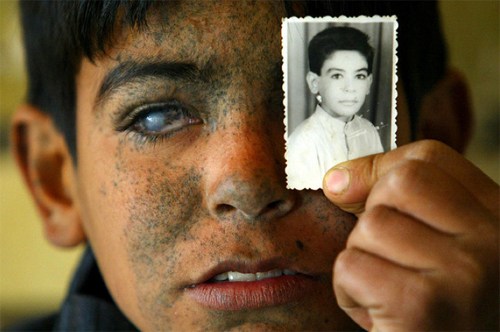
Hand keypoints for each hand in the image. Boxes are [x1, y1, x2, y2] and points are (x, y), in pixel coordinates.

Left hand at [323, 140, 499, 331]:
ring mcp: (463, 272)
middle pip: (398, 183)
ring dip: (361, 260)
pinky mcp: (421, 306)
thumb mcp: (448, 248)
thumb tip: (336, 180)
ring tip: (386, 291)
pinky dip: (349, 292)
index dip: (378, 168)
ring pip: (369, 227)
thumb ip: (410, 204)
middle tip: (388, 257)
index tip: (352, 188)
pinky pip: (351, 267)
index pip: (429, 158)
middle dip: (372, 216)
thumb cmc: (449, 309)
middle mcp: (493, 240)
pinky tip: (377, 313)